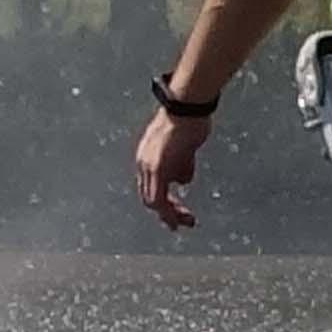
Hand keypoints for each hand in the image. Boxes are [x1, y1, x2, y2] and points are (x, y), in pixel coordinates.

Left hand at [133, 107, 205, 233]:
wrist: (186, 107)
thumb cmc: (188, 122)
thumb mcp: (184, 148)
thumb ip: (181, 165)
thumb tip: (182, 181)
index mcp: (147, 157)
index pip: (149, 186)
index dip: (163, 202)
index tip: (177, 212)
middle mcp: (143, 163)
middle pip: (149, 197)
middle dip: (166, 213)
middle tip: (182, 224)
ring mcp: (149, 166)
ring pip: (153, 201)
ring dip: (170, 215)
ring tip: (187, 222)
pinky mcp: (159, 168)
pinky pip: (159, 198)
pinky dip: (170, 211)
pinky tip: (182, 217)